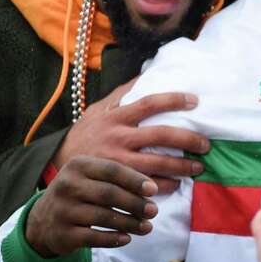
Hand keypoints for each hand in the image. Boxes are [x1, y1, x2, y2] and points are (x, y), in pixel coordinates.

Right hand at [25, 155, 157, 256]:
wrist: (43, 220)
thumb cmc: (79, 194)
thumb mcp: (91, 177)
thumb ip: (117, 179)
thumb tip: (151, 190)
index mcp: (78, 165)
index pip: (112, 170)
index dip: (135, 180)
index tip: (153, 190)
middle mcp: (67, 185)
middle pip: (109, 194)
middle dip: (135, 203)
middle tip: (153, 211)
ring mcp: (62, 210)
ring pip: (103, 217)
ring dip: (129, 223)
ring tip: (146, 227)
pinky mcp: (62, 233)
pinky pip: (93, 237)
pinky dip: (113, 239)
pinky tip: (127, 238)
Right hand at [53, 80, 207, 194]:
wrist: (55, 166)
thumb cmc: (84, 135)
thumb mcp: (97, 110)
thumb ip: (121, 94)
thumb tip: (146, 73)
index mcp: (115, 118)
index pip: (149, 104)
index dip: (173, 100)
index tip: (195, 101)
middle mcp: (117, 138)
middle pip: (160, 136)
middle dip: (187, 140)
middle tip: (205, 145)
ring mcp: (115, 163)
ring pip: (155, 165)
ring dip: (180, 168)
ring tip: (197, 169)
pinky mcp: (114, 183)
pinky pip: (143, 188)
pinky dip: (162, 188)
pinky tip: (176, 187)